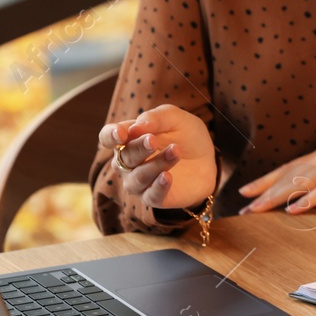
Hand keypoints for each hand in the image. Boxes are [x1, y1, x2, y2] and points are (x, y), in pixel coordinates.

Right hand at [98, 105, 217, 211]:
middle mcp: (127, 162)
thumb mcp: (175, 118)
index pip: (107, 137)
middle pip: (123, 157)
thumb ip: (155, 118)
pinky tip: (168, 176)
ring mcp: (139, 182)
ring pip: (138, 177)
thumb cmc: (185, 135)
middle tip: (154, 140)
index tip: (122, 133)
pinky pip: (151, 196)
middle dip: (138, 149)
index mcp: (128, 139)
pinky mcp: (155, 197)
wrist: (208, 159)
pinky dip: (158, 187)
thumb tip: (136, 127)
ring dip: (156, 164)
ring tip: (175, 151)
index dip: (110, 135)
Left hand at [237, 115, 315, 213]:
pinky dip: (310, 198)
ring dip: (278, 197)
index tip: (251, 192)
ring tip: (259, 210)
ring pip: (302, 181)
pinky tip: (295, 208)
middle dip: (265, 191)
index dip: (269, 180)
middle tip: (244, 206)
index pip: (293, 167)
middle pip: (290, 174)